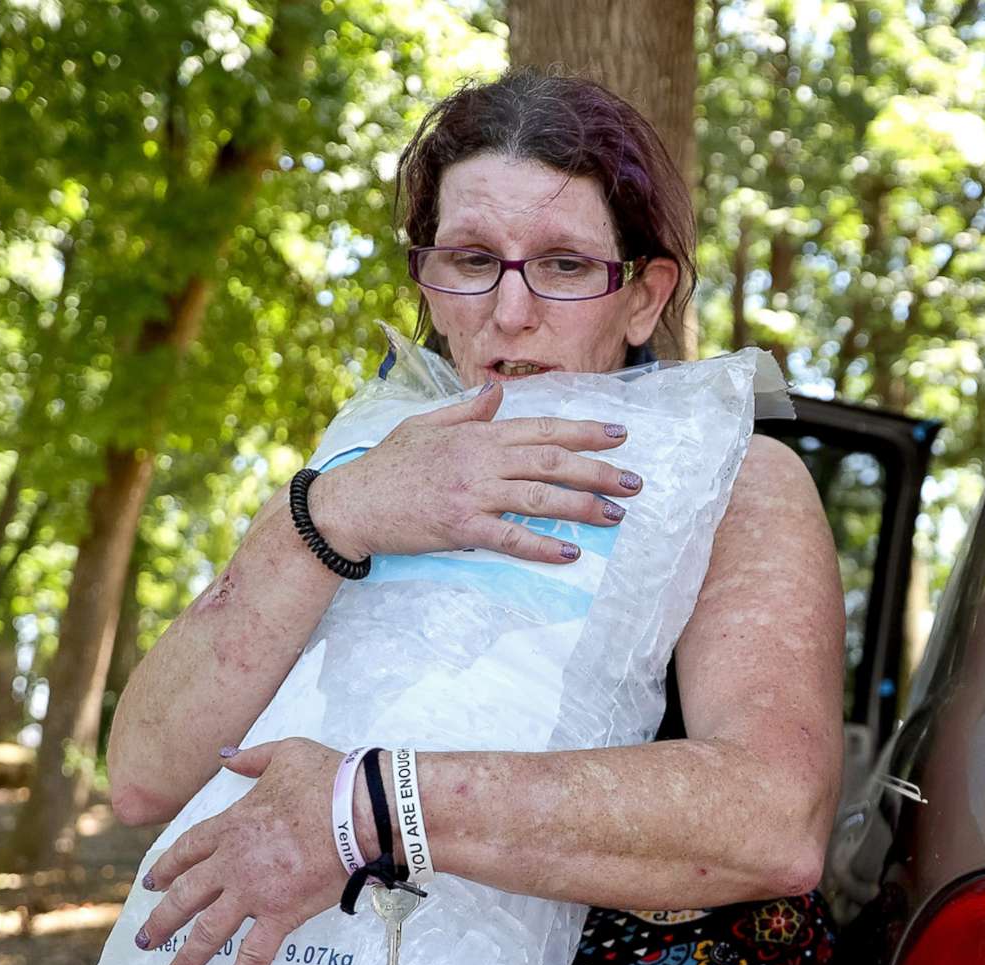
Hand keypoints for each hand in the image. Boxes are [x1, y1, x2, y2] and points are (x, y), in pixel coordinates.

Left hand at [134, 737, 363, 964]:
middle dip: (162, 920)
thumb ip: (251, 759)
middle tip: (145, 939)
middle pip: (185, 896)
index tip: (150, 884)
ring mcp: (253, 892)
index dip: (166, 868)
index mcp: (230, 825)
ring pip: (208, 931)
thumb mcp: (284, 753)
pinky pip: (254, 955)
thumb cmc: (328, 778)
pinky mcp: (281, 915)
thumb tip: (228, 758)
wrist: (359, 809)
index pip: (186, 850)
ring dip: (186, 957)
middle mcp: (232, 863)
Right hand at [307, 380, 644, 566]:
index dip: (583, 431)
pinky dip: (542, 545)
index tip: (618, 434)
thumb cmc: (386, 466)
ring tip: (616, 515)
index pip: (541, 429)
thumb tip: (495, 392)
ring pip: (540, 497)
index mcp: (476, 434)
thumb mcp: (424, 425)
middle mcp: (480, 460)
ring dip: (583, 506)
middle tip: (634, 481)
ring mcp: (472, 494)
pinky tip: (570, 552)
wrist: (351, 504)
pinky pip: (510, 537)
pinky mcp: (461, 528)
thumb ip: (465, 411)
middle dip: (598, 470)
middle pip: (551, 461)